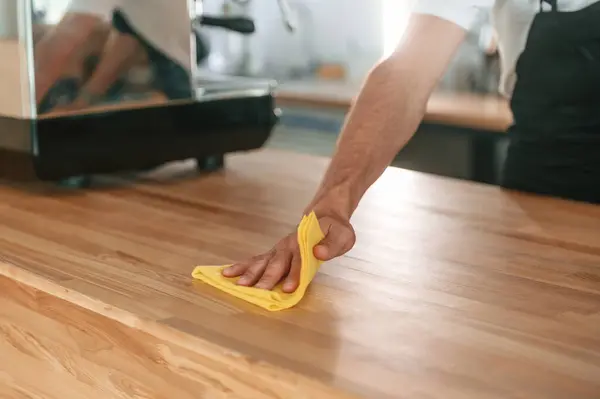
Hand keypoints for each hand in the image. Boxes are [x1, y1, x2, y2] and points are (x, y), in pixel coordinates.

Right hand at [222, 211, 355, 291]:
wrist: (324, 217)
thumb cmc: (335, 230)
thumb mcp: (342, 235)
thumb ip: (331, 244)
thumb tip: (318, 251)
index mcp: (305, 243)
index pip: (300, 261)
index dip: (295, 274)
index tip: (289, 288)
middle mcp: (288, 246)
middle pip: (276, 264)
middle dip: (266, 278)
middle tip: (255, 290)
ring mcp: (278, 249)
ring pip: (262, 261)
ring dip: (249, 273)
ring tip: (235, 283)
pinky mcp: (273, 253)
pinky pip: (255, 260)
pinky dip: (241, 266)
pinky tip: (227, 274)